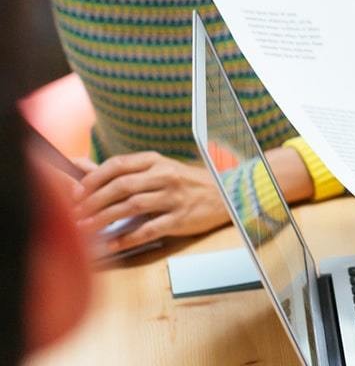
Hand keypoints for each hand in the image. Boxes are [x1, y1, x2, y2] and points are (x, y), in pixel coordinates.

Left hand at [73, 152, 229, 252]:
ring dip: (104, 219)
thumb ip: (121, 170)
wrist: (226, 195)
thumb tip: (81, 167)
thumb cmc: (186, 183)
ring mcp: (174, 197)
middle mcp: (165, 176)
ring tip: (85, 231)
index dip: (93, 179)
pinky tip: (111, 245)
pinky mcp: (181, 218)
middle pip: (122, 186)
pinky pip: (149, 229)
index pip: (118, 165)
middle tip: (75, 215)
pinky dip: (127, 238)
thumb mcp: (158, 169)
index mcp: (157, 162)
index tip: (75, 193)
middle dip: (93, 202)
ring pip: (132, 206)